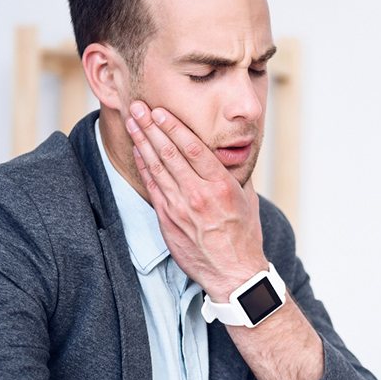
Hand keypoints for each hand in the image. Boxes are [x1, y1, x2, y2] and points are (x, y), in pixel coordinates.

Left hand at [126, 100, 266, 300]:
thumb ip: (234, 176)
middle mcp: (198, 194)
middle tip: (138, 107)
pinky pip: (153, 187)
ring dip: (142, 142)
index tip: (160, 111)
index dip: (173, 126)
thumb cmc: (243, 236)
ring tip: (133, 122)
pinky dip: (145, 167)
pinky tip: (138, 151)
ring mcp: (181, 208)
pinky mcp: (168, 220)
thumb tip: (228, 156)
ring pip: (157, 167)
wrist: (234, 272)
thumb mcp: (247, 200)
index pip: (192, 147)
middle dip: (151, 127)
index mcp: (221, 185)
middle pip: (169, 153)